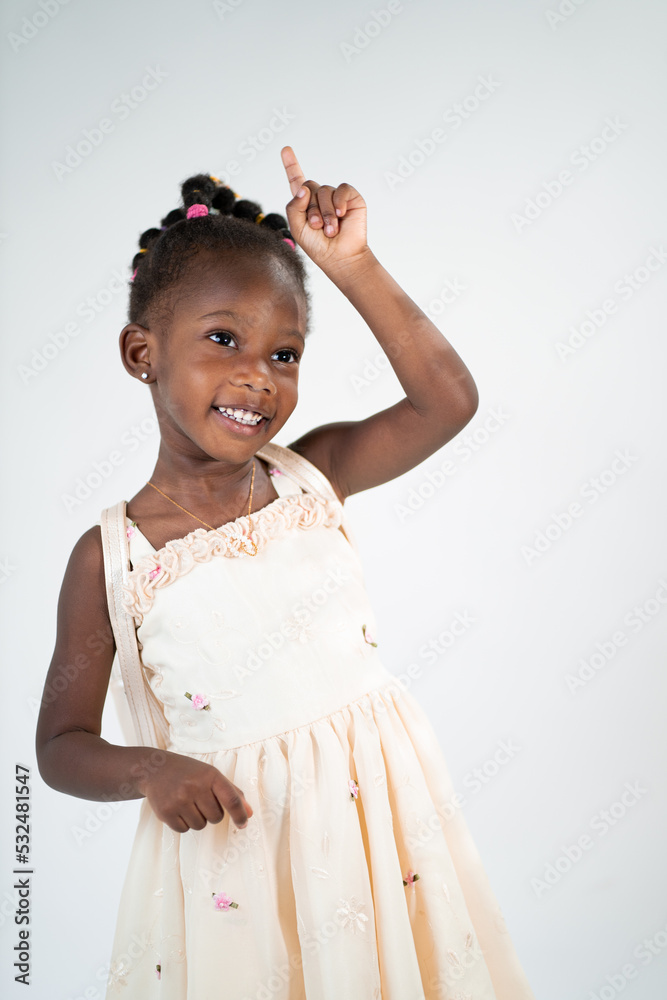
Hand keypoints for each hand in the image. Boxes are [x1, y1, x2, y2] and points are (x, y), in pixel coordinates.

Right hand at [132, 751, 253, 832]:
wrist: (154, 769)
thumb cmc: (188, 773)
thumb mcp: (210, 774)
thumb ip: (232, 792)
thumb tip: (248, 813)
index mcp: (210, 775)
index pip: (231, 800)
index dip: (240, 815)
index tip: (243, 824)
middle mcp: (195, 787)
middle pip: (216, 817)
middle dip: (211, 813)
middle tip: (200, 800)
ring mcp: (179, 800)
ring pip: (200, 826)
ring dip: (197, 819)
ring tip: (187, 802)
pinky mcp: (166, 812)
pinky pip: (184, 830)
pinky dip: (183, 823)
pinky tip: (177, 808)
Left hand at [280, 145, 370, 277]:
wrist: (340, 257)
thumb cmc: (318, 246)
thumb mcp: (297, 228)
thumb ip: (293, 207)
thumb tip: (304, 188)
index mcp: (305, 204)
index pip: (297, 180)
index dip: (291, 165)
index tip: (285, 150)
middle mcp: (320, 197)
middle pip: (309, 186)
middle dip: (310, 208)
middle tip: (317, 227)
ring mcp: (336, 197)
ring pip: (324, 190)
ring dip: (326, 213)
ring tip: (330, 230)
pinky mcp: (351, 198)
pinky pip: (342, 189)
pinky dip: (339, 202)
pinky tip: (341, 215)